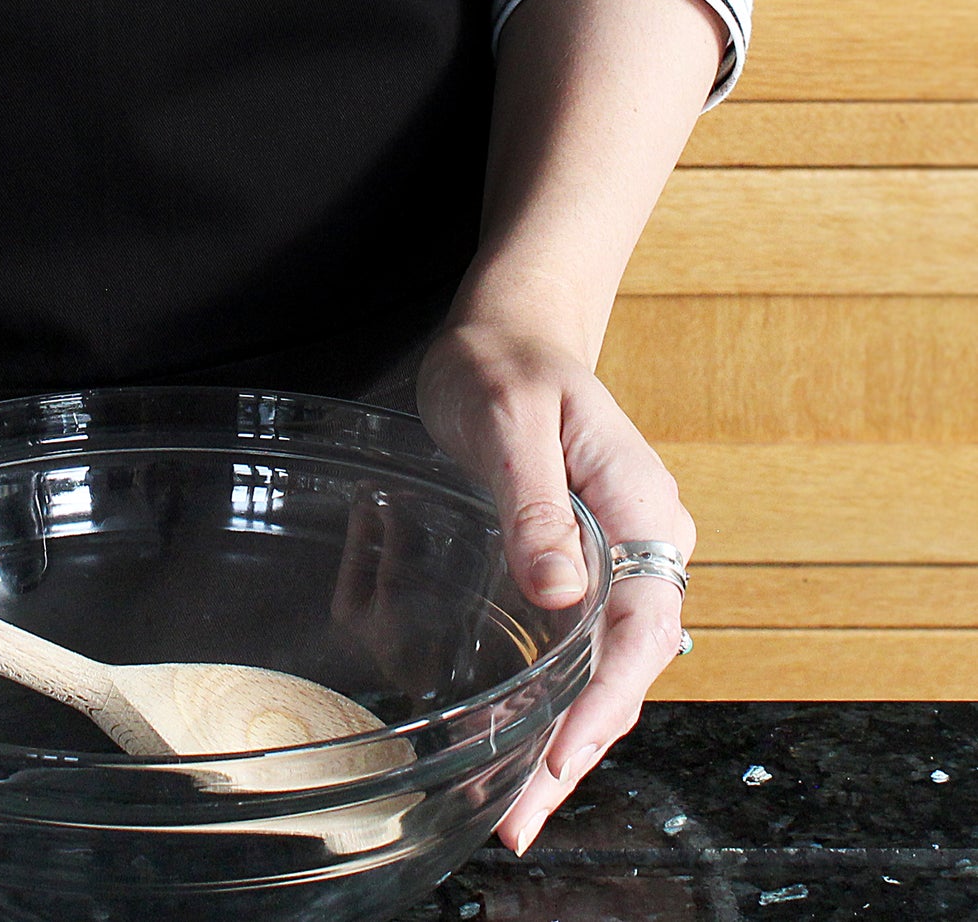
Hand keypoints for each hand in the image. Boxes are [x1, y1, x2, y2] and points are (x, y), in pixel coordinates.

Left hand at [417, 320, 694, 855]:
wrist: (506, 332)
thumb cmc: (503, 364)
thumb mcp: (510, 420)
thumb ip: (537, 502)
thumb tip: (562, 592)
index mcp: (644, 507)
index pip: (641, 626)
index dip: (603, 701)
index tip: (559, 757)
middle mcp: (645, 541)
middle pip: (627, 664)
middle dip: (580, 745)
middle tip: (522, 817)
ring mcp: (620, 556)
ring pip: (606, 664)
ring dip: (567, 733)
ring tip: (518, 805)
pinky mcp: (586, 561)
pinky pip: (583, 644)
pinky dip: (557, 698)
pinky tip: (521, 741)